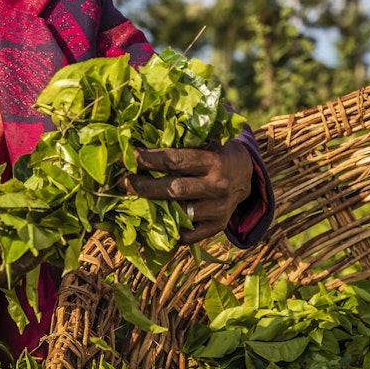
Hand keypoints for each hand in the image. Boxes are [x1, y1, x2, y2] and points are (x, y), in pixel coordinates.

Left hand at [125, 140, 253, 244]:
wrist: (247, 178)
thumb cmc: (217, 153)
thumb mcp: (208, 140)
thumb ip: (183, 140)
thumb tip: (145, 133)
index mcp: (215, 162)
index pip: (177, 161)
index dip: (150, 159)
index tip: (128, 156)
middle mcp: (218, 187)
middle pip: (174, 190)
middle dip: (144, 186)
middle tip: (122, 182)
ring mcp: (218, 211)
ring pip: (178, 214)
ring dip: (151, 209)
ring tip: (129, 203)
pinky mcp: (215, 228)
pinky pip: (185, 236)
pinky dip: (165, 231)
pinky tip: (146, 223)